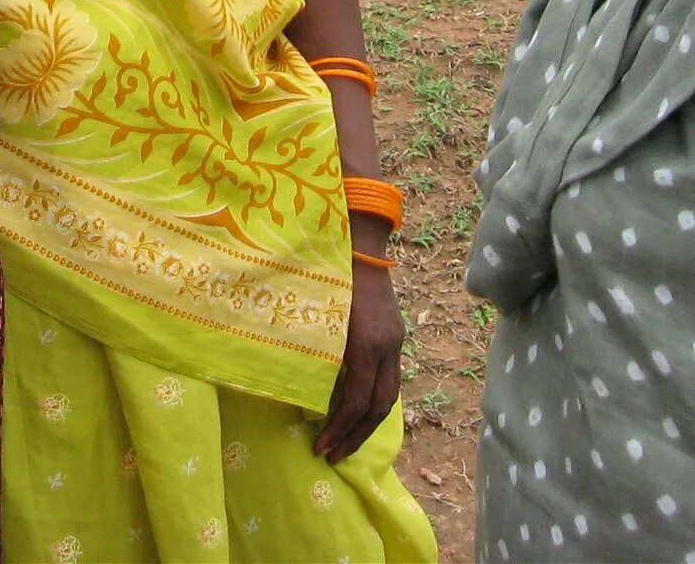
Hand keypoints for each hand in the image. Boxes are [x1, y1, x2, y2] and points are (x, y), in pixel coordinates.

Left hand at [313, 233, 404, 462]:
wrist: (359, 238)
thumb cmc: (328, 271)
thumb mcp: (318, 313)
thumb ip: (315, 350)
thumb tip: (299, 389)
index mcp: (367, 342)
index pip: (357, 400)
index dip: (339, 428)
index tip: (320, 447)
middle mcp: (388, 345)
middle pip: (380, 406)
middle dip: (357, 436)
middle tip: (333, 456)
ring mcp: (395, 340)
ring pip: (389, 395)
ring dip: (367, 423)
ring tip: (345, 441)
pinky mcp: (395, 335)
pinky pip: (389, 378)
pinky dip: (373, 400)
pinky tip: (356, 411)